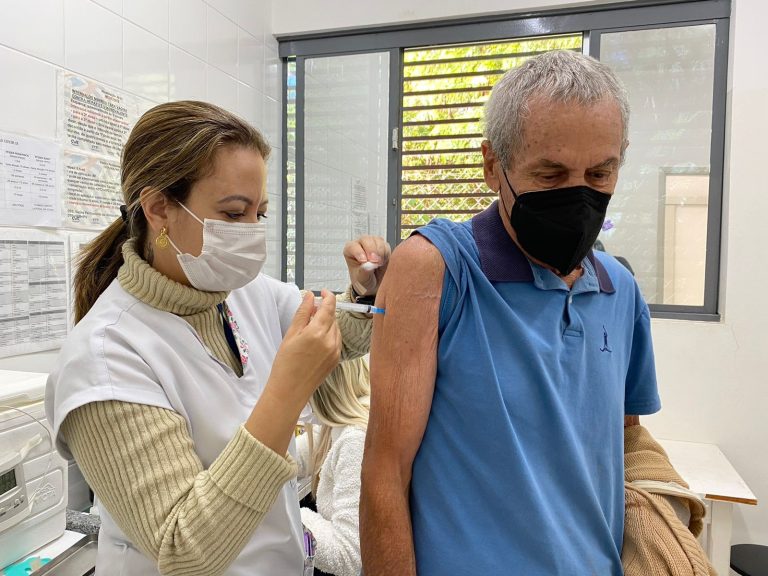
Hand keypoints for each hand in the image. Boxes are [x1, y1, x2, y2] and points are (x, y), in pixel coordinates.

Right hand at [266, 290, 340, 409]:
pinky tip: (316, 340)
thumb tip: (310, 296)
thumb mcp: (291, 334)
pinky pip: (336, 340)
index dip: (328, 296)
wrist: (290, 391)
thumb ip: (302, 313)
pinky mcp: (336, 359)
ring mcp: (335, 351)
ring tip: (310, 327)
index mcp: (317, 332)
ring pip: (336, 328)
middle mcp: (330, 341)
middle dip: (324, 310)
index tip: (323, 292)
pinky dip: (329, 334)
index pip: (329, 307)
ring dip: (327, 323)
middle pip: (333, 317)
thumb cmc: (285, 364)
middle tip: (311, 311)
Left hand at [344, 235, 390, 295]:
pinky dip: (386, 253)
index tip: (364, 261)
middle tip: (375, 261)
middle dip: (371, 250)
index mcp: (350, 250)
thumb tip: (369, 265)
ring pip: (377, 240)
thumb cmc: (363, 280)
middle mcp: (360, 244)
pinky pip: (386, 245)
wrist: (374, 284)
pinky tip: (383, 261)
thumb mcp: (361, 279)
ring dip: (380, 252)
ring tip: (379, 264)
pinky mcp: (383, 246)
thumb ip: (364, 272)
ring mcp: (372, 243)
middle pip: (366, 240)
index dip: (359, 252)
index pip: (353, 246)